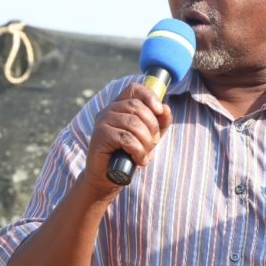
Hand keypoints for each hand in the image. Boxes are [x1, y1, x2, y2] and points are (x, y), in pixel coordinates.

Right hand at [82, 83, 171, 197]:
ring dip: (146, 141)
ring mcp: (102, 122)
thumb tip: (165, 109)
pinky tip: (140, 160)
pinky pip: (126, 138)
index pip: (134, 89)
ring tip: (146, 154)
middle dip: (152, 126)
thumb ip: (159, 122)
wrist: (109, 177)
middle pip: (137, 107)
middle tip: (154, 142)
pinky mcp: (100, 136)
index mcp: (120, 105)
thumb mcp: (149, 136)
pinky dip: (138, 151)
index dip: (149, 96)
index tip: (160, 110)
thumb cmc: (129, 154)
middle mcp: (109, 110)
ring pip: (133, 124)